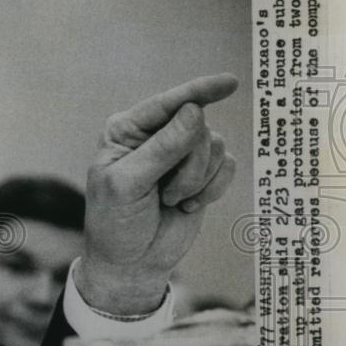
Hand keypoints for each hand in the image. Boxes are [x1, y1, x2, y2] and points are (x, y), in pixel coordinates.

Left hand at [78, 74, 238, 314]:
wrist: (131, 262)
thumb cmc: (117, 222)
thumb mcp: (128, 184)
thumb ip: (161, 149)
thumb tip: (194, 111)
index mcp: (126, 130)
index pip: (166, 104)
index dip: (198, 90)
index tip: (229, 83)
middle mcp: (155, 135)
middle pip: (197, 126)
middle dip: (189, 165)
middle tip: (165, 194)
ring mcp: (180, 153)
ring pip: (215, 146)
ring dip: (198, 180)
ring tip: (171, 201)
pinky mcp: (202, 174)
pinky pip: (227, 165)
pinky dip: (212, 188)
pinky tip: (187, 205)